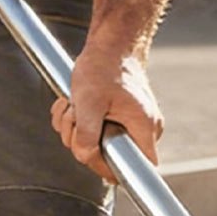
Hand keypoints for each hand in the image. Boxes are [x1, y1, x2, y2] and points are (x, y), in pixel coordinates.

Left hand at [50, 44, 163, 184]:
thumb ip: (86, 133)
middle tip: (73, 117)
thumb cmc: (104, 68)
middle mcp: (144, 129)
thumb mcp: (88, 102)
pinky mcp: (122, 119)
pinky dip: (79, 122)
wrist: (109, 45)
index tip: (91, 155)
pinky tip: (74, 104)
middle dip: (82, 141)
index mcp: (144, 126)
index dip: (114, 170)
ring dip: (75, 128)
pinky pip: (98, 133)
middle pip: (112, 157)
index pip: (141, 168)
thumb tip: (85, 156)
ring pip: (99, 144)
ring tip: (72, 105)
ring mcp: (134, 124)